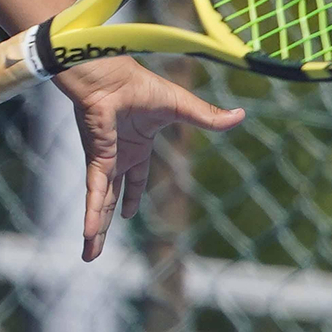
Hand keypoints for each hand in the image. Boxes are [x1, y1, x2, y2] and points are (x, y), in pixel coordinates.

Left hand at [54, 58, 244, 260]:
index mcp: (136, 144)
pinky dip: (93, 215)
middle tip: (98, 247)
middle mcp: (118, 155)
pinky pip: (96, 194)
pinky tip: (90, 236)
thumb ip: (208, 117)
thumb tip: (241, 116)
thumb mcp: (181, 107)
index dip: (133, 195)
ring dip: (97, 230)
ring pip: (101, 203)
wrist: (112, 76)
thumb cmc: (142, 85)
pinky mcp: (97, 161)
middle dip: (107, 223)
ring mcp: (106, 160)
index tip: (128, 214)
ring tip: (90, 256)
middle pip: (114, 198)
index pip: (134, 177)